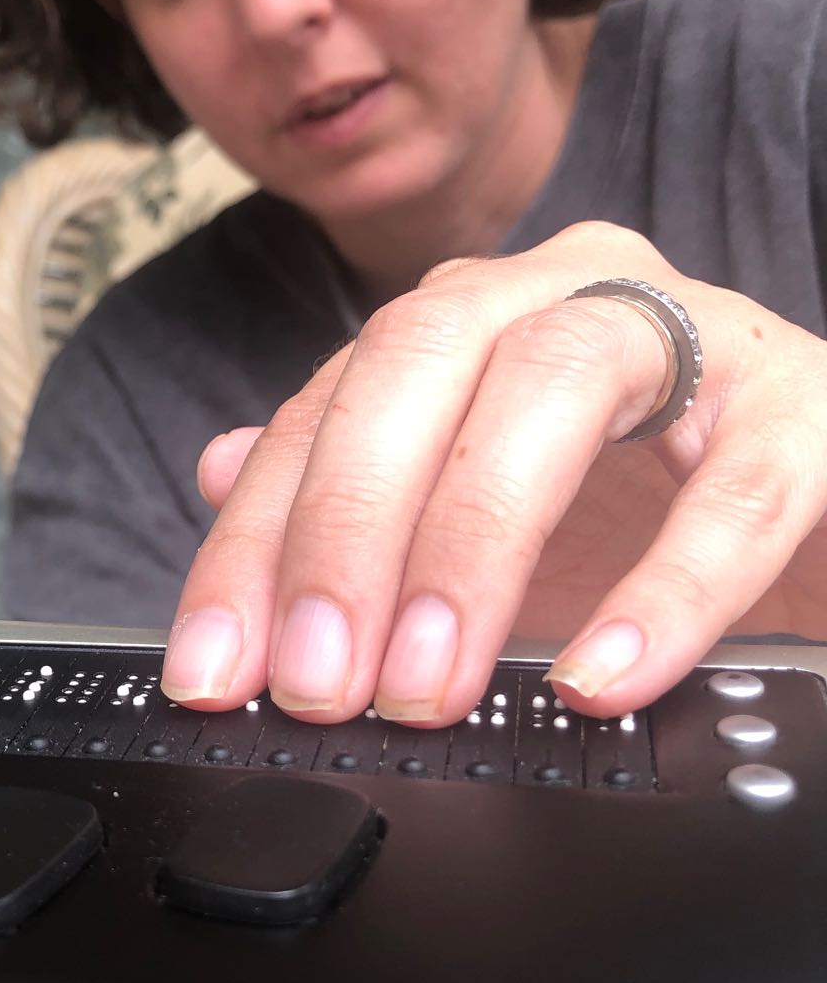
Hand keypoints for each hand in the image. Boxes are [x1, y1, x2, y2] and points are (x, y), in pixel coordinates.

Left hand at [161, 221, 826, 723]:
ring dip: (468, 546)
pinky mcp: (811, 405)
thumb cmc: (657, 502)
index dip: (258, 538)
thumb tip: (218, 476)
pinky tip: (600, 678)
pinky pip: (736, 488)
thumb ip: (361, 494)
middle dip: (345, 529)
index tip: (215, 668)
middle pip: (416, 361)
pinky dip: (663, 592)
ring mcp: (695, 331)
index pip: (328, 405)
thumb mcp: (490, 516)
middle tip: (316, 683)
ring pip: (551, 385)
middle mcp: (567, 293)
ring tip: (425, 690)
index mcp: (475, 318)